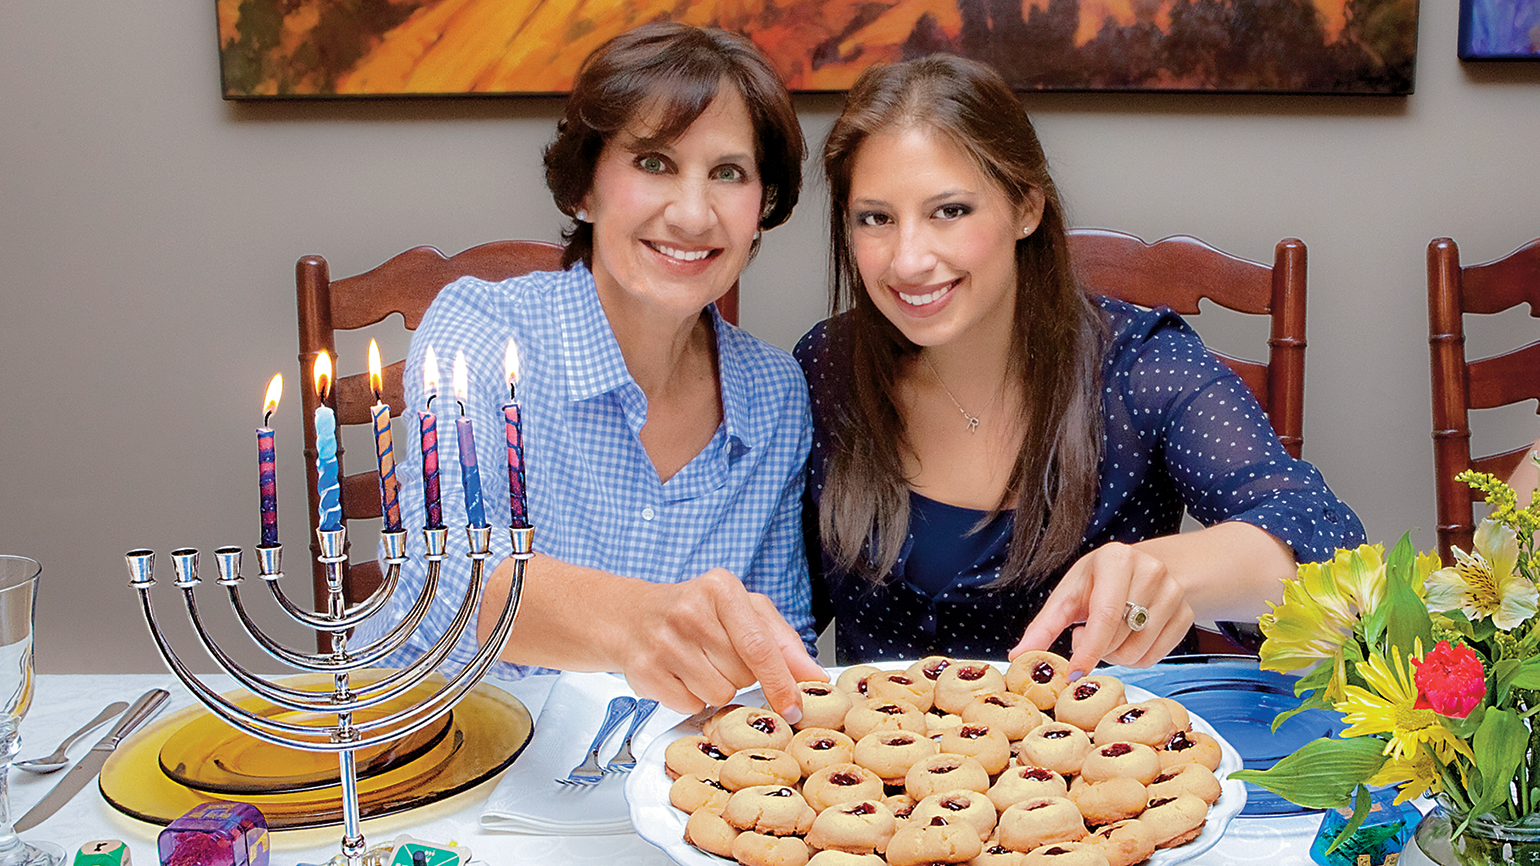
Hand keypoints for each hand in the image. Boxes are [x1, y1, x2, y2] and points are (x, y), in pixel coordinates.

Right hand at [618, 569, 825, 722]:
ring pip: (718, 695)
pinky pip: (690, 705)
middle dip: (741, 676)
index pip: (759, 645)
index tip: (794, 706)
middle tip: (719, 655)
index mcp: (720, 589)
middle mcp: (689, 612)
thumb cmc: (695, 612)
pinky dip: (691, 698)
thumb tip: (812, 675)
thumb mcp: (742, 611)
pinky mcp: (645, 670)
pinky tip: (679, 674)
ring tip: (698, 664)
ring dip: (716, 689)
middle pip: (741, 674)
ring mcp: (664, 642)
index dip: (781, 682)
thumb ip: (782, 641)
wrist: (630, 616)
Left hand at [1009, 541, 1192, 677]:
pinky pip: (1155, 657)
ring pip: (1138, 652)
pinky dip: (1136, 658)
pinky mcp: (1187, 615)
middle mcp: (1151, 571)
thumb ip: (1043, 625)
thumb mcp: (1069, 594)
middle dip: (1097, 649)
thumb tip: (1018, 656)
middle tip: (1085, 635)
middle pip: (1120, 638)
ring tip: (1107, 634)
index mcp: (1117, 559)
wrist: (1145, 569)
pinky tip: (1127, 638)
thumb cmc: (1099, 582)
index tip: (1074, 672)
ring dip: (1115, 656)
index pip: (1105, 615)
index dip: (1089, 649)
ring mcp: (1174, 593)